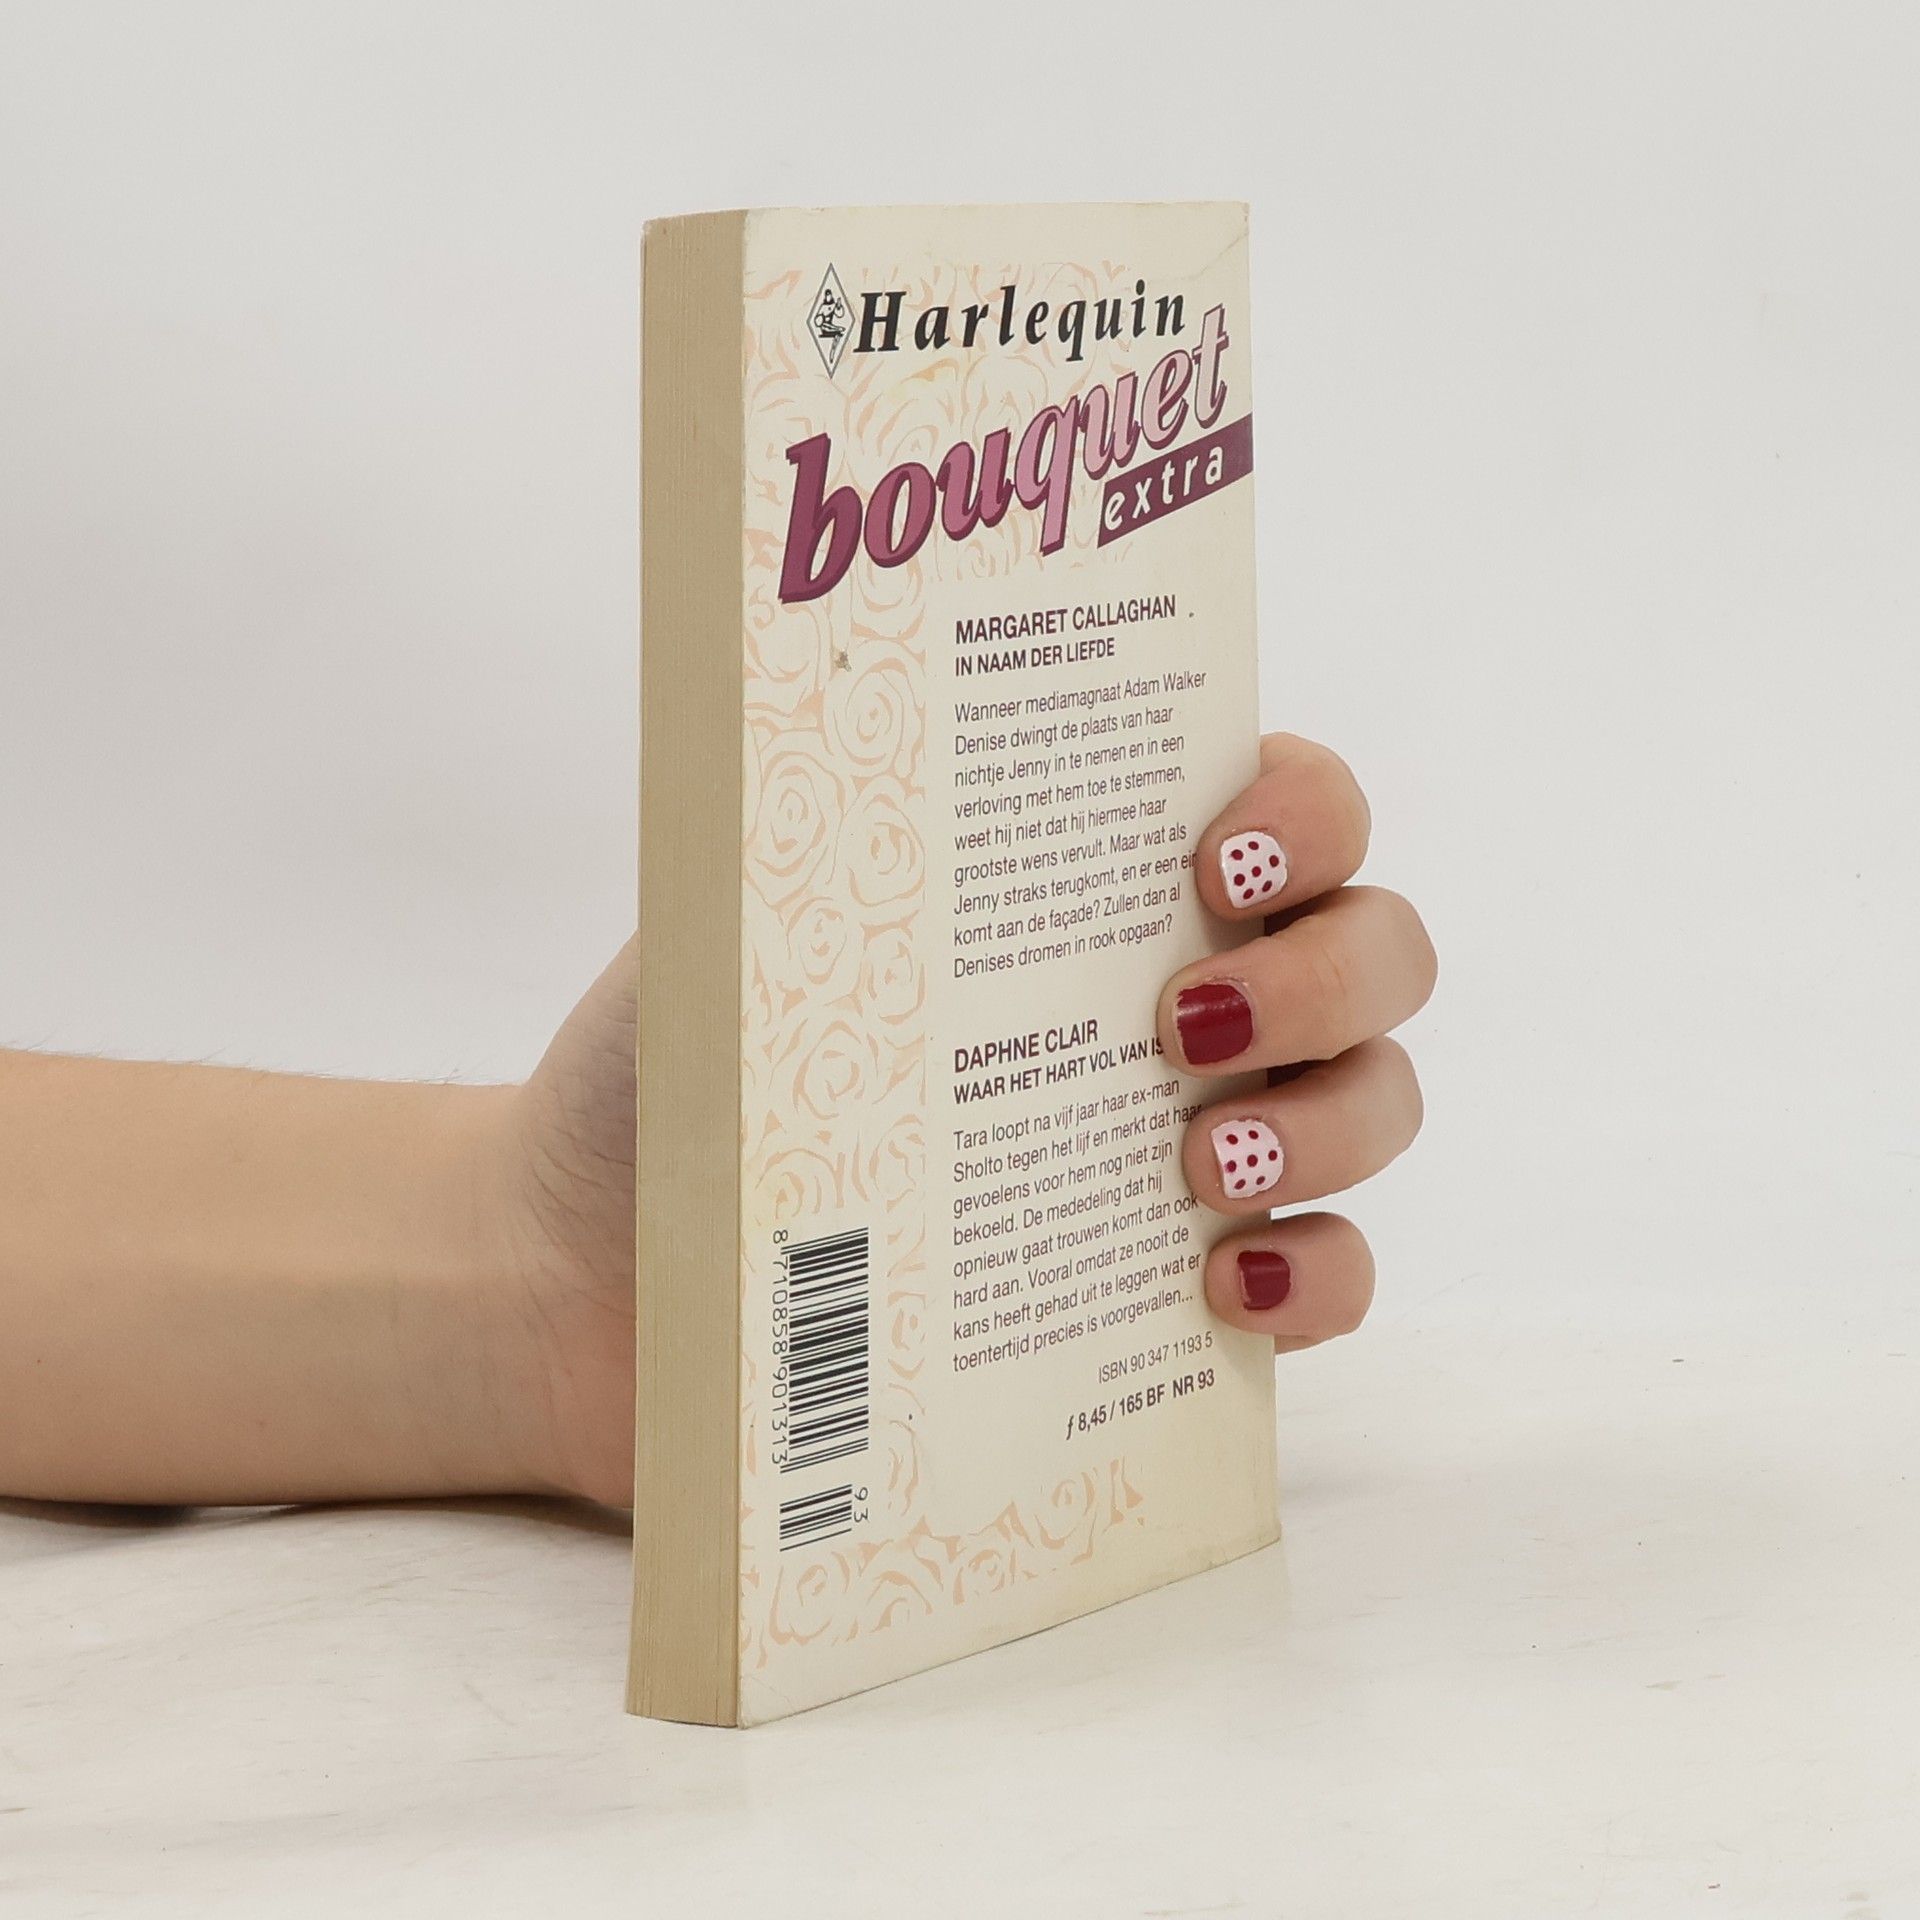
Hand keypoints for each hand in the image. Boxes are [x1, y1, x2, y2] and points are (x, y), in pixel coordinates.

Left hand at [498, 733, 1431, 1505]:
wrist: (589, 1273)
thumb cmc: (665, 1071)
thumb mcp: (743, 912)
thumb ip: (844, 815)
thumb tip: (898, 711)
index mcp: (1092, 878)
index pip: (1290, 801)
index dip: (1304, 816)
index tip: (1211, 864)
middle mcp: (1182, 994)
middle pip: (1378, 948)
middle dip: (1326, 976)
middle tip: (1182, 1025)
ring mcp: (1197, 1145)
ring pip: (1381, 1103)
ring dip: (1329, 1124)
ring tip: (1188, 1165)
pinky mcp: (1183, 1292)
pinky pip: (1335, 1277)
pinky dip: (1314, 1278)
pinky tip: (1217, 1284)